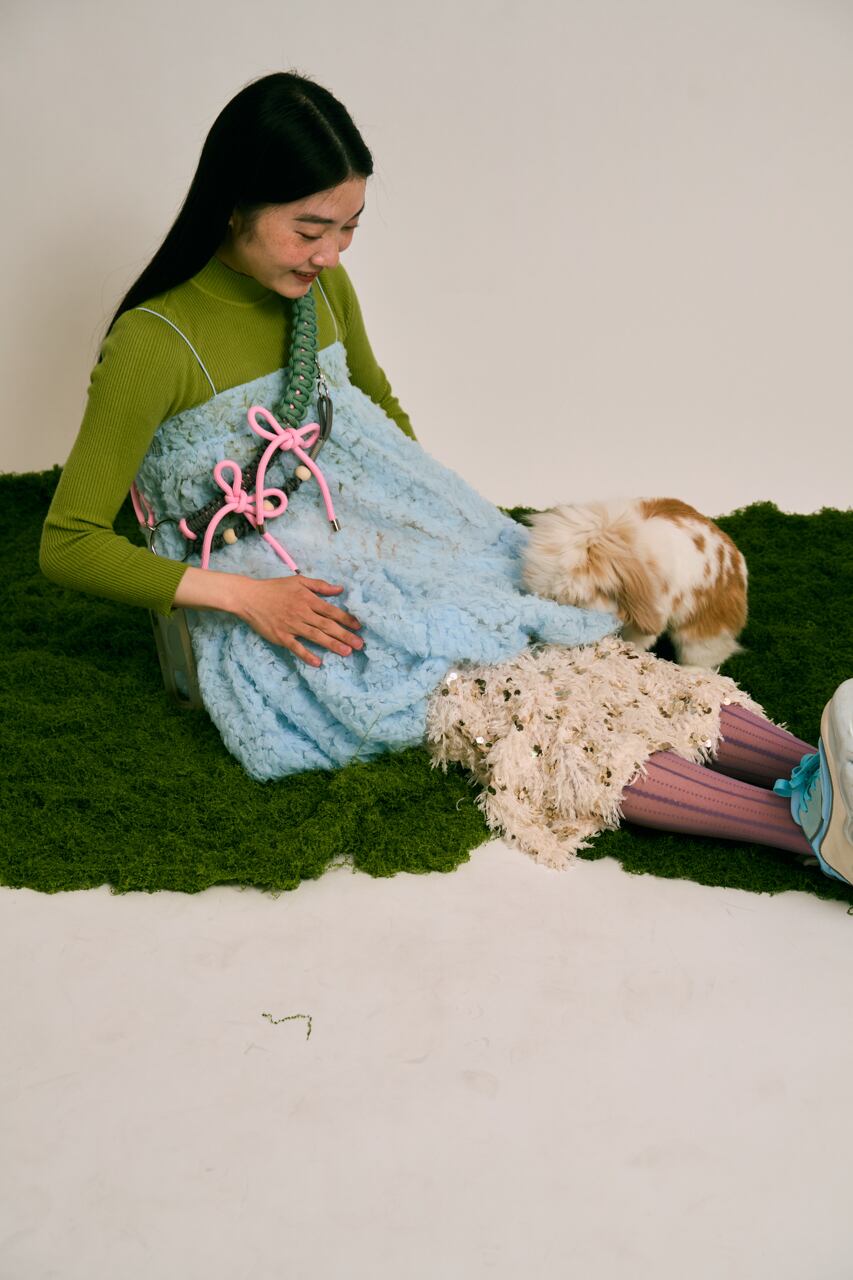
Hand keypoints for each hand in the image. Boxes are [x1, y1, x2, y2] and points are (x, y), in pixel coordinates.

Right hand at [233, 574, 363, 666]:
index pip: (331, 611)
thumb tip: (340, 589)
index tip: (359, 627)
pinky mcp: (281, 637)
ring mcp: (291, 626)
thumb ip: (319, 586)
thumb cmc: (274, 588)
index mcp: (307, 599)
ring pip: (316, 636)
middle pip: (327, 625)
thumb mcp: (298, 581)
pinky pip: (296, 647)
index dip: (346, 619)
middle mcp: (302, 613)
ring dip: (332, 644)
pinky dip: (306, 655)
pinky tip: (318, 662)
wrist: (249, 597)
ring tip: (346, 652)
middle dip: (345, 635)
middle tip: (360, 644)